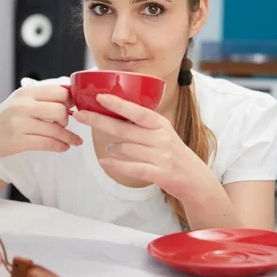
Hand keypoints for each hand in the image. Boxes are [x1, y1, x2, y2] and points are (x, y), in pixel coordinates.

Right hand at [0, 85, 82, 160]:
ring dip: (69, 137)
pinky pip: (48, 144)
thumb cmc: (4, 120)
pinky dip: (60, 146)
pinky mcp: (17, 141)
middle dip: (68, 119)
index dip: (70, 101)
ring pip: (56, 129)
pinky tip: (64, 147)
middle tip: (65, 125)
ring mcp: (19, 123)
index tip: (73, 109)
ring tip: (74, 141)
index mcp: (25, 92)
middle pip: (60, 110)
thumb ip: (42, 99)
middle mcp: (22, 105)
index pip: (59, 91)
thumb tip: (71, 98)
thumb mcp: (19, 102)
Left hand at [72, 94, 217, 206]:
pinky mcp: (159, 174)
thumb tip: (115, 115)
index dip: (119, 104)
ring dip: (112, 148)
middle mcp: (161, 138)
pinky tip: (104, 162)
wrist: (195, 179)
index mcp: (161, 125)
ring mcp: (161, 156)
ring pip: (125, 149)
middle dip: (99, 121)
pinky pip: (132, 168)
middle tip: (80, 115)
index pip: (138, 111)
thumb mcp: (163, 134)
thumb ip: (144, 125)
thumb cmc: (174, 154)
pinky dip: (116, 165)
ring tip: (110, 148)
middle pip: (125, 129)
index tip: (100, 96)